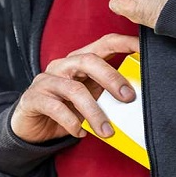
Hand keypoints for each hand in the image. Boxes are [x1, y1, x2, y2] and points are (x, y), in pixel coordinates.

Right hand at [11, 34, 138, 143]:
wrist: (31, 127)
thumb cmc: (65, 110)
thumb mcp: (91, 99)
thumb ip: (108, 93)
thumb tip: (137, 98)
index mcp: (79, 61)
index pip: (104, 43)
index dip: (124, 43)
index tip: (144, 49)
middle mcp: (62, 66)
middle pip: (89, 60)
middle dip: (112, 78)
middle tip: (129, 98)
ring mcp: (46, 81)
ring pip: (74, 89)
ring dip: (94, 112)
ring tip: (106, 131)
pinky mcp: (33, 98)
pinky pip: (55, 108)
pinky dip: (71, 123)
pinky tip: (80, 133)